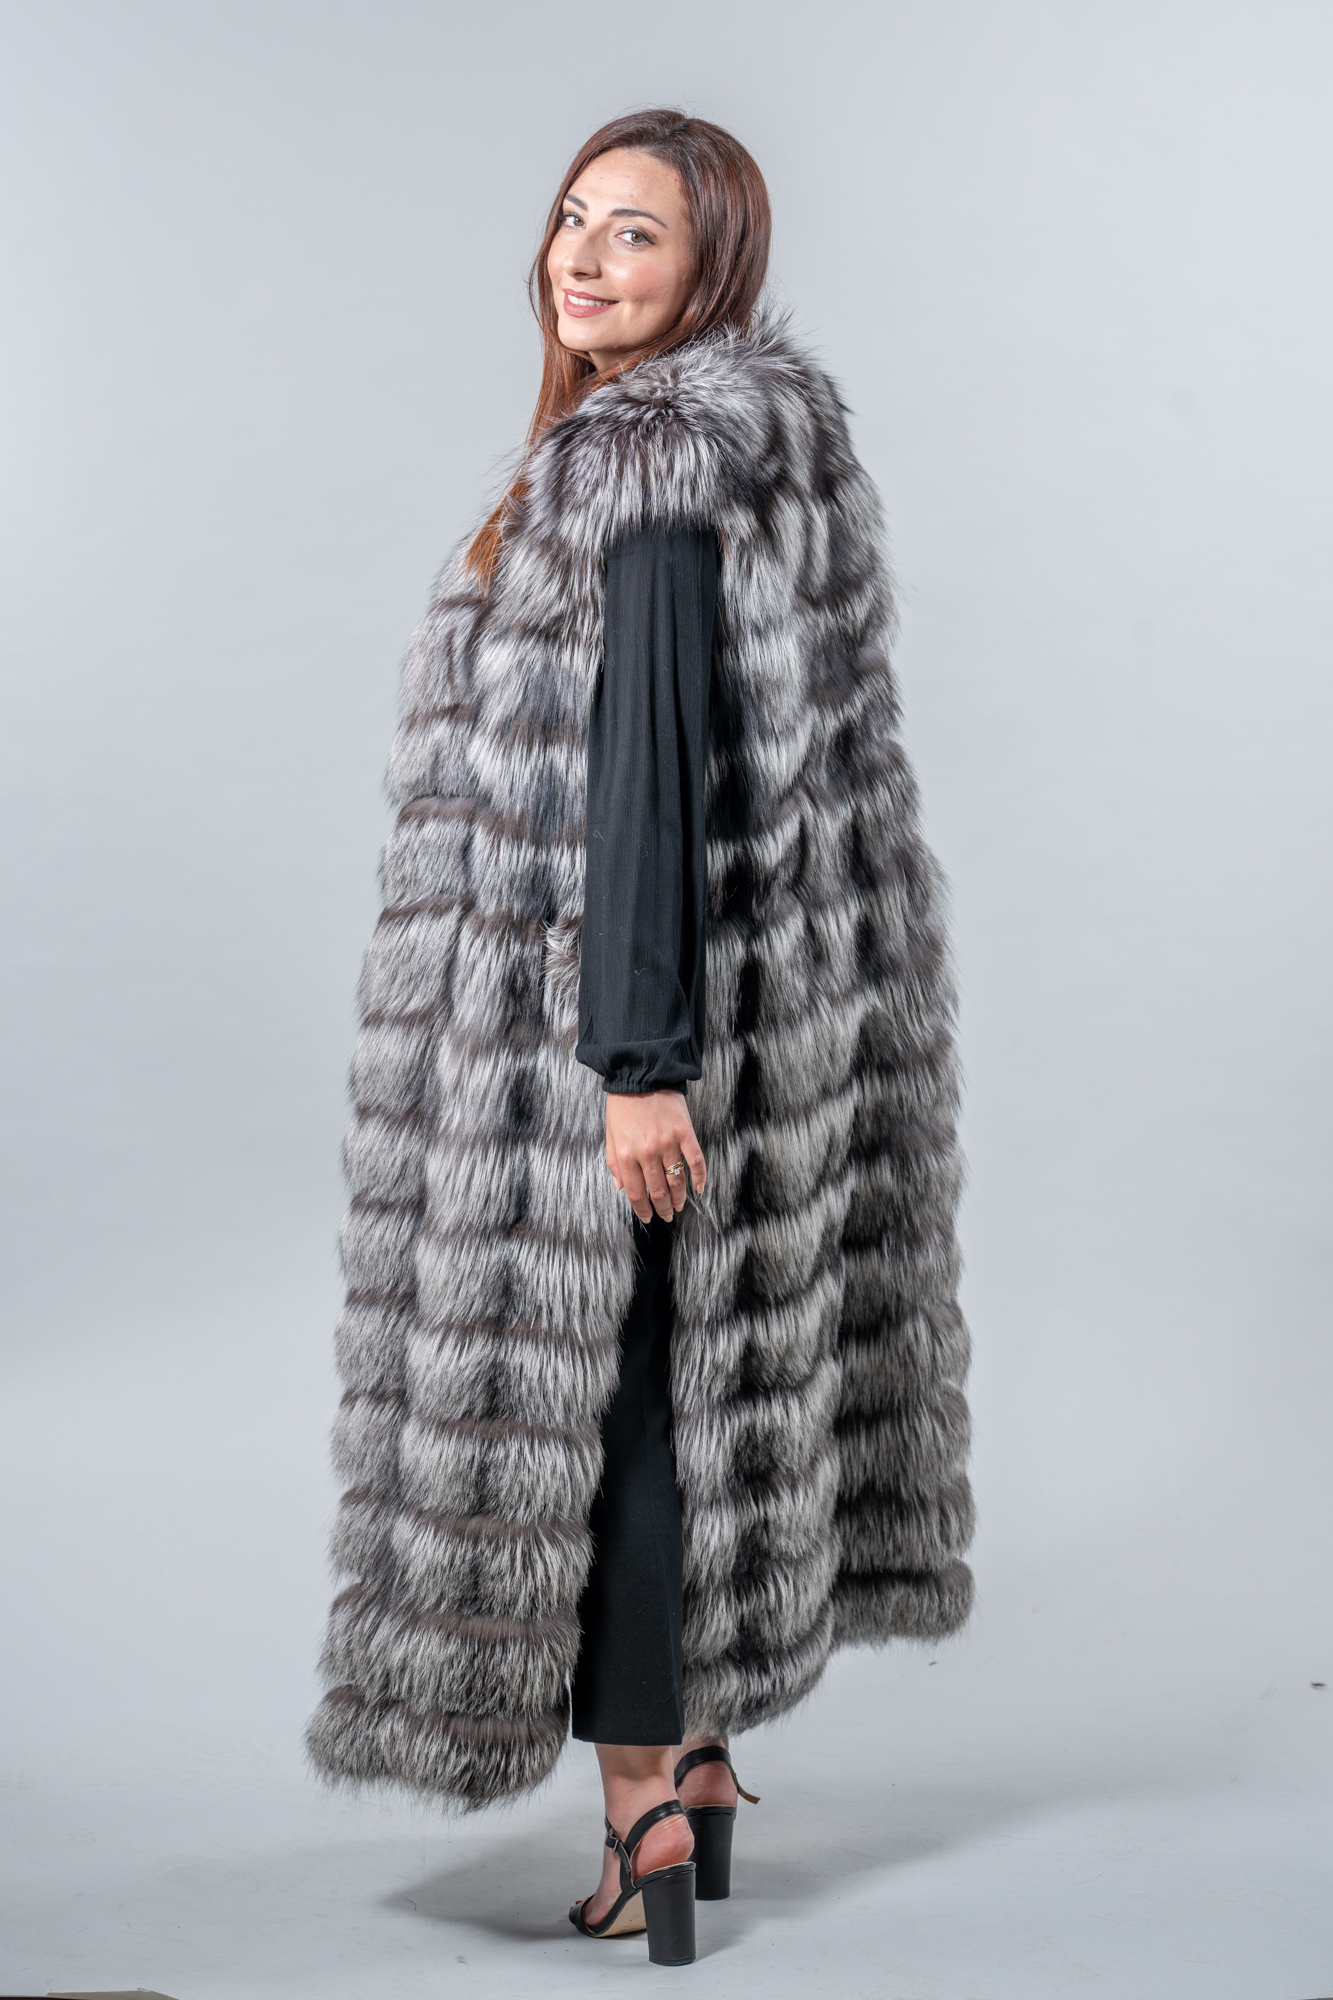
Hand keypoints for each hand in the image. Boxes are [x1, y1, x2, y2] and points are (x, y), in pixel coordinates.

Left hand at [605, 1090, 706, 1223]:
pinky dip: (700, 1177)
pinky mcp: (685, 1133)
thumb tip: (621, 1188)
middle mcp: (647, 1152)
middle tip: (666, 1215)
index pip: (635, 1192)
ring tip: (679, 1206)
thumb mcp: (610, 1134)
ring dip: (679, 1198)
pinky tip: (699, 1188)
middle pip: (658, 1191)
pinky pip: (696, 1161)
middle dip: (662, 1208)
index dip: (642, 1209)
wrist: (641, 1073)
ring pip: (677, 1180)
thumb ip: (614, 1163)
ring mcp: (668, 1143)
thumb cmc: (623, 1104)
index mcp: (626, 1154)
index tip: (648, 1217)